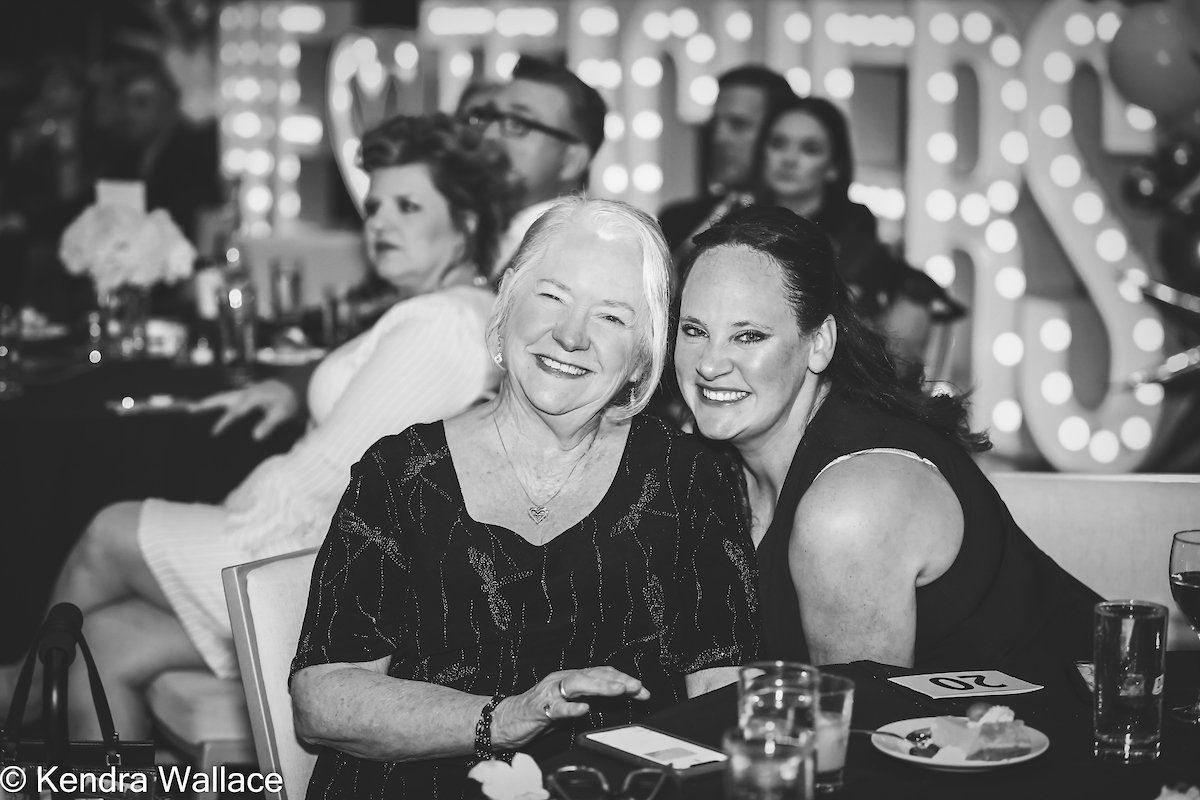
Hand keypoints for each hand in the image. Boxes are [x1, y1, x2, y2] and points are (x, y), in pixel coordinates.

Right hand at [190, 379, 298, 439]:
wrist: (294, 387)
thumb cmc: (288, 400)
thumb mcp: (282, 413)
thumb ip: (269, 425)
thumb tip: (254, 437)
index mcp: (253, 397)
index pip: (236, 411)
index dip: (225, 421)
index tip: (214, 432)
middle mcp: (246, 393)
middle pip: (222, 398)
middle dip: (207, 404)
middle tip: (190, 409)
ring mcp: (245, 393)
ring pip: (223, 397)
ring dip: (209, 402)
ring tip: (194, 407)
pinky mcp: (247, 395)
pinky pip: (229, 400)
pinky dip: (219, 404)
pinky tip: (213, 411)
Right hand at [492, 667, 649, 748]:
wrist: (502, 721)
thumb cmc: (535, 713)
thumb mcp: (567, 705)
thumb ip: (587, 700)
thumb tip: (617, 700)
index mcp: (569, 679)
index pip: (600, 674)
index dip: (623, 679)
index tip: (642, 690)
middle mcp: (561, 681)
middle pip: (593, 675)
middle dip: (617, 680)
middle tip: (637, 687)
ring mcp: (549, 693)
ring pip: (577, 684)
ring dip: (601, 687)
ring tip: (619, 690)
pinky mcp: (538, 709)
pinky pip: (556, 708)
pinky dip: (571, 708)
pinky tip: (583, 710)